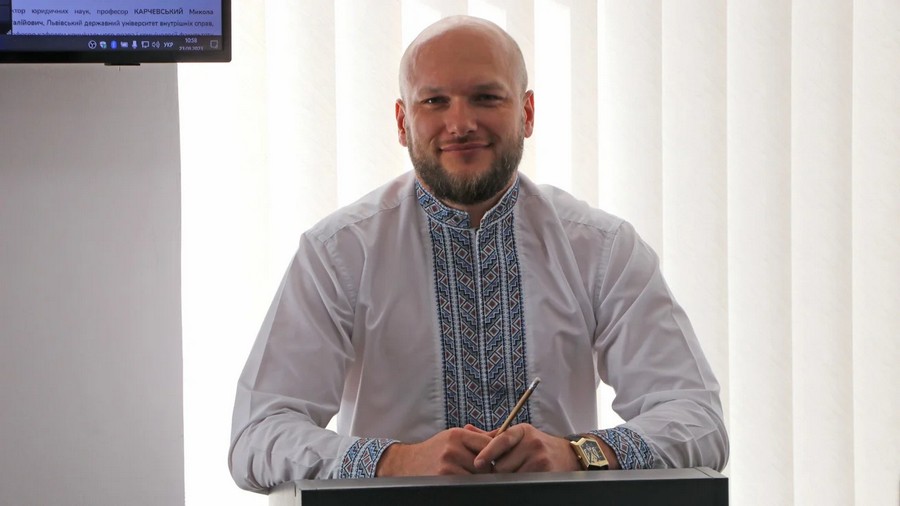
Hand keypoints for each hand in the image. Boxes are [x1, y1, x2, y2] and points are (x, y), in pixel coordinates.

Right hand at [375, 425, 493, 476]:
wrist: (406, 463)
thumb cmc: (435, 450)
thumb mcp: (453, 437)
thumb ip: (477, 437)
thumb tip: (503, 434)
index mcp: (456, 435)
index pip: (488, 443)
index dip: (493, 453)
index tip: (493, 459)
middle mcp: (452, 449)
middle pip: (485, 464)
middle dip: (486, 470)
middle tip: (481, 472)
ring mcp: (447, 466)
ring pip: (477, 477)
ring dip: (477, 479)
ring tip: (467, 476)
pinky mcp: (444, 480)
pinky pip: (467, 485)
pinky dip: (467, 485)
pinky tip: (461, 482)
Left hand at [472, 423, 581, 472]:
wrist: (567, 455)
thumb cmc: (535, 446)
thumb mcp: (517, 436)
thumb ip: (492, 436)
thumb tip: (466, 429)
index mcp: (522, 431)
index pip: (502, 440)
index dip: (488, 452)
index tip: (477, 463)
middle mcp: (532, 442)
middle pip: (503, 464)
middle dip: (498, 471)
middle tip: (499, 472)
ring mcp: (540, 458)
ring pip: (511, 476)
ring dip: (508, 479)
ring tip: (513, 474)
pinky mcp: (546, 473)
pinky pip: (523, 483)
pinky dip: (518, 484)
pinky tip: (521, 480)